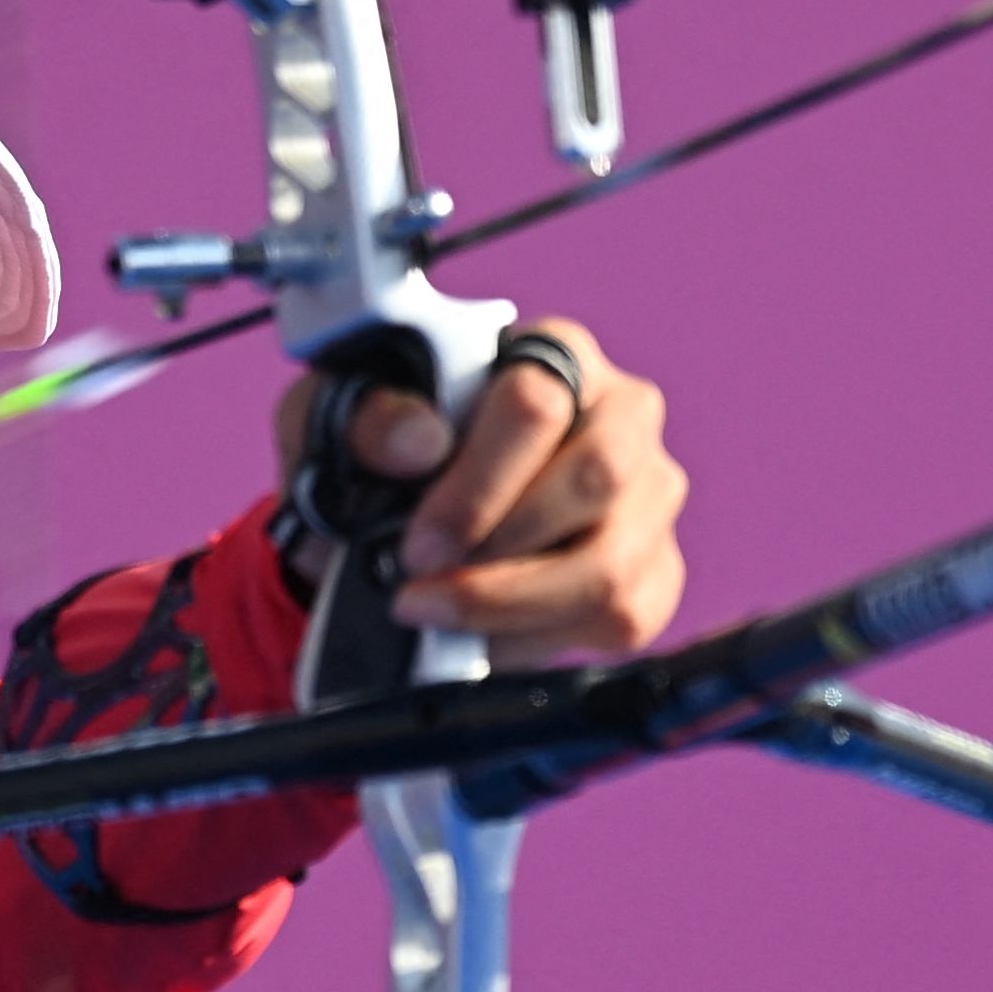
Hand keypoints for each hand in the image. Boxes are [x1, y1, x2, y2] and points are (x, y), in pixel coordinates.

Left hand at [278, 317, 686, 668]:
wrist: (393, 532)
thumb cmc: (379, 458)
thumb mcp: (338, 422)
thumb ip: (365, 418)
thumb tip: (419, 442)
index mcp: (551, 352)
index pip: (535, 403)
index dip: (475, 485)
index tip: (418, 544)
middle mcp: (623, 414)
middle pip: (597, 477)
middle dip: (499, 549)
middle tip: (421, 587)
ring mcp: (650, 495)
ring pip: (610, 564)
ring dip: (512, 605)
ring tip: (439, 613)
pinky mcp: (655, 570)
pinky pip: (622, 618)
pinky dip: (539, 639)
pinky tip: (482, 634)